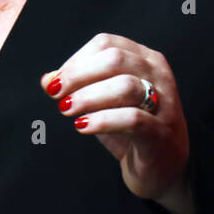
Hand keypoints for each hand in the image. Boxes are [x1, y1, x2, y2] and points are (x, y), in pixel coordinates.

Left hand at [41, 33, 192, 213]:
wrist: (162, 169)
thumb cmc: (131, 130)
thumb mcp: (103, 104)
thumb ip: (79, 88)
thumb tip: (48, 80)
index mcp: (145, 59)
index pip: (106, 44)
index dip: (76, 60)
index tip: (56, 82)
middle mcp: (159, 75)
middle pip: (115, 59)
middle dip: (79, 75)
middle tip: (57, 94)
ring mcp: (165, 103)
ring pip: (125, 86)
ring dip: (88, 96)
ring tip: (67, 109)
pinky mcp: (162, 133)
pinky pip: (132, 119)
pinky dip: (102, 120)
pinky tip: (82, 126)